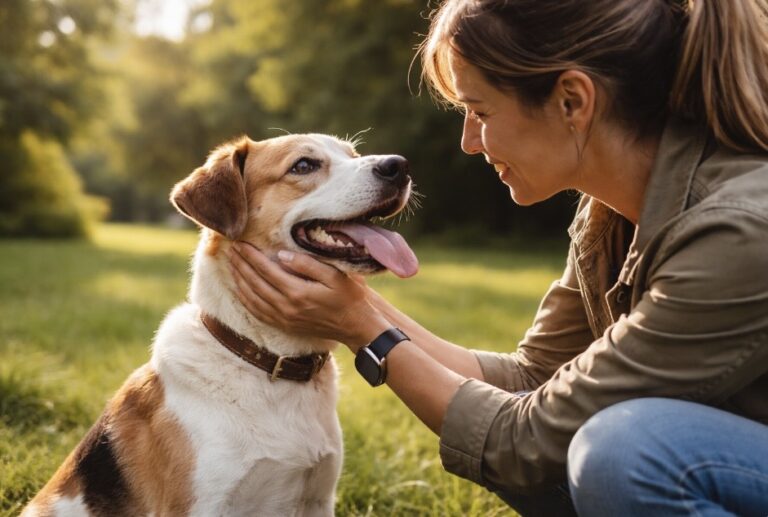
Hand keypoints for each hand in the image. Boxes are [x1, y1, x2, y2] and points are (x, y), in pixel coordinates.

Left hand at [228, 243, 390, 349]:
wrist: (355, 325)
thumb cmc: (348, 296)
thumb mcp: (334, 275)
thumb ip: (307, 264)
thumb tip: (282, 255)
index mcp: (297, 292)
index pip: (266, 270)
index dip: (251, 256)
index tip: (240, 243)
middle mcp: (286, 307)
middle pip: (254, 283)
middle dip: (240, 265)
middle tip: (230, 250)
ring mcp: (284, 319)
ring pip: (252, 298)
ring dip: (239, 281)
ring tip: (231, 265)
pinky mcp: (284, 326)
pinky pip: (257, 312)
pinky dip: (245, 299)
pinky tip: (240, 289)